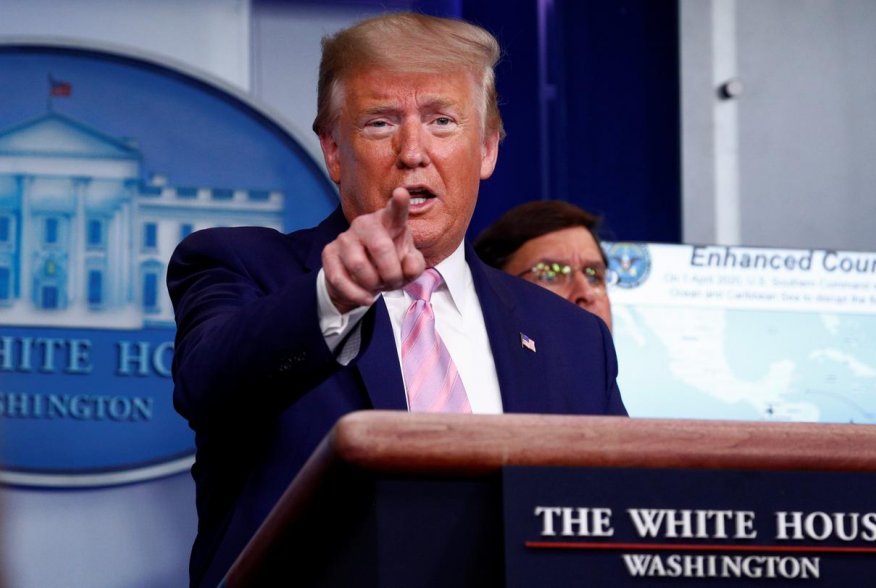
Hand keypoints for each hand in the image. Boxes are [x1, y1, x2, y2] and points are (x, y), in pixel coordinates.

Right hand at [322, 188, 425, 312]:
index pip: (395, 210)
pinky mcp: (329, 253)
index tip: (401, 193)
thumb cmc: (390, 265)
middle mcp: (365, 224)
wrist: (361, 280)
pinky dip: (357, 294)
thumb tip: (408, 266)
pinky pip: (340, 279)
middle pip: (380, 247)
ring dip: (373, 285)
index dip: (399, 202)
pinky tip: (366, 297)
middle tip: (393, 283)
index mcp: (389, 222)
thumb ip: (414, 266)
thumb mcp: (408, 267)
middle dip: (391, 273)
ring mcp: (344, 237)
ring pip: (359, 266)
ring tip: (378, 287)